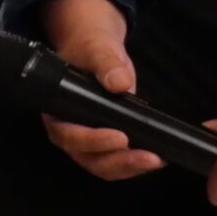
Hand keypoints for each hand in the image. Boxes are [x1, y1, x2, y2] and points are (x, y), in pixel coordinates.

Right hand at [39, 0, 160, 181]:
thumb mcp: (97, 49)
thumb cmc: (90, 48)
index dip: (94, 141)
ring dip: (129, 167)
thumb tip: (119, 83)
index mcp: (57, 112)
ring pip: (104, 164)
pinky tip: (159, 158)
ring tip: (156, 160)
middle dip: (118, 161)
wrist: (98, 49)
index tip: (121, 137)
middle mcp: (70, 132)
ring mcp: (90, 139)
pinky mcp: (109, 139)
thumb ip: (106, 64)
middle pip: (89, 158)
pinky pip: (118, 158)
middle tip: (147, 158)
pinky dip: (136, 162)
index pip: (70, 136)